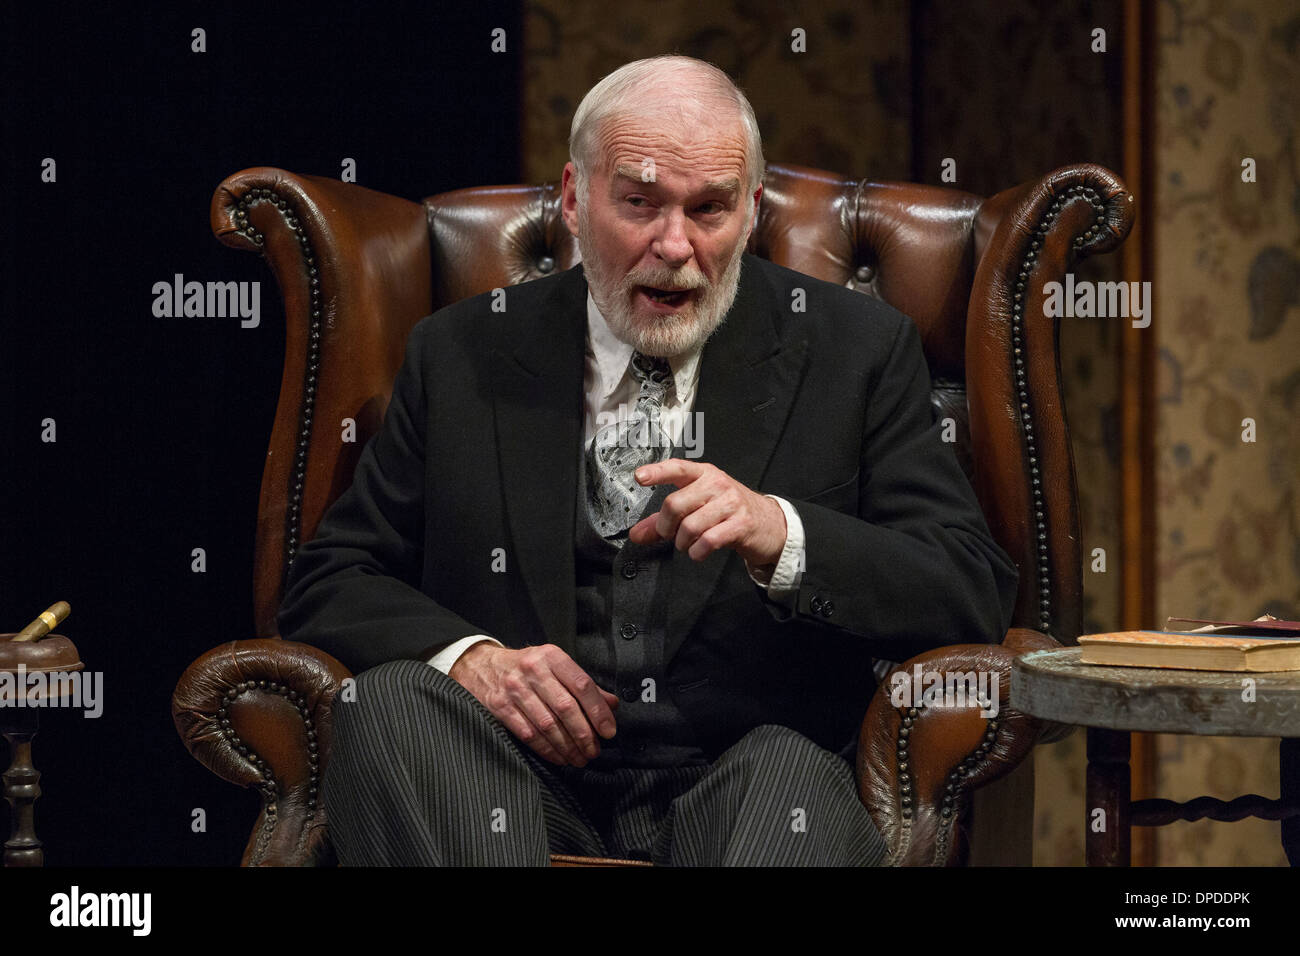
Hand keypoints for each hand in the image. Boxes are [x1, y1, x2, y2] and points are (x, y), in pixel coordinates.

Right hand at [449, 642, 618, 766]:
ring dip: (567, 746)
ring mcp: (515, 689)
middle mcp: (533, 670)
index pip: (582, 685)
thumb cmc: (525, 667)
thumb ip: (582, 684)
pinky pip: (528, 734)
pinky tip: (558, 757)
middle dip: (584, 734)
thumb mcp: (554, 665)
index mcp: (552, 657)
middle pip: (566, 708)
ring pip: (548, 724)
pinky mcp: (500, 707)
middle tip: (594, 751)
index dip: (598, 711)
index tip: (608, 731)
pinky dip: (546, 749)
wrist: (480, 666)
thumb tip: (612, 704)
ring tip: (579, 758)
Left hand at [628, 459, 786, 566]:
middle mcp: (716, 484)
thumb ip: (665, 519)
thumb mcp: (698, 507)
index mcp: (704, 474)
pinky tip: (699, 551)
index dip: (657, 472)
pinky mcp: (741, 524)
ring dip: (682, 542)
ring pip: (689, 526)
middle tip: (669, 534)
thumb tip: (637, 533)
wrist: (769, 523)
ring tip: (688, 543)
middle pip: (675, 504)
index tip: (639, 477)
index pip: (677, 467)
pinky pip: (708, 540)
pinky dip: (697, 552)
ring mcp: (731, 503)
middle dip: (665, 526)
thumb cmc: (729, 511)